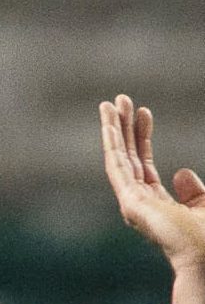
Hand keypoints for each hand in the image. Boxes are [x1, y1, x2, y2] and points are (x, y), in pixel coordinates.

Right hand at [102, 95, 204, 300]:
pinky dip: (112, 144)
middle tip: (118, 100)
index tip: (144, 112)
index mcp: (155, 203)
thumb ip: (193, 190)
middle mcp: (138, 202)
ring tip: (109, 104)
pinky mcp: (130, 201)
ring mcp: (131, 202)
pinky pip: (117, 166)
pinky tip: (109, 126)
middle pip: (128, 156)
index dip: (142, 136)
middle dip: (124, 127)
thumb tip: (180, 171)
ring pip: (118, 158)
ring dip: (113, 130)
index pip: (143, 162)